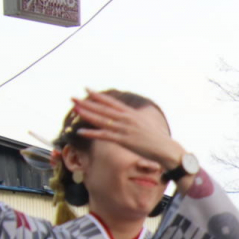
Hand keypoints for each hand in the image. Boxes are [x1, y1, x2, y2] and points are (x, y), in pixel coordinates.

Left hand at [71, 90, 185, 173]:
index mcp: (131, 114)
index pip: (111, 102)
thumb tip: (128, 118)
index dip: (98, 96)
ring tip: (74, 109)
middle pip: (103, 109)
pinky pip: (104, 135)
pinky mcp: (124, 140)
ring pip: (101, 120)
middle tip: (73, 97)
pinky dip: (91, 133)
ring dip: (87, 114)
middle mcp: (127, 119)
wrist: (166, 148)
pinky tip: (81, 131)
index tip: (86, 89)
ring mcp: (125, 129)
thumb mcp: (145, 125)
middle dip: (87, 103)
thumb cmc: (157, 139)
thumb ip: (134, 120)